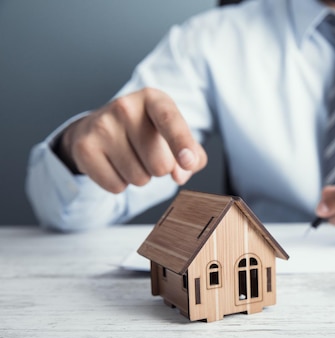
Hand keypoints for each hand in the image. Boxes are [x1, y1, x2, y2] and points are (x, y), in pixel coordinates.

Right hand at [56, 88, 206, 192]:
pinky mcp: (84, 147)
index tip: (188, 161)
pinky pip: (116, 186)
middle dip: (160, 169)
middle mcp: (125, 106)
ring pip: (139, 178)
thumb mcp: (175, 135)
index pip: (169, 120)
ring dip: (140, 176)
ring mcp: (101, 125)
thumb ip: (193, 155)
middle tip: (148, 154)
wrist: (98, 129)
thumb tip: (180, 175)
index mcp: (153, 99)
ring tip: (129, 156)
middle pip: (159, 163)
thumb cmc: (146, 132)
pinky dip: (119, 183)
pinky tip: (113, 164)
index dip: (181, 143)